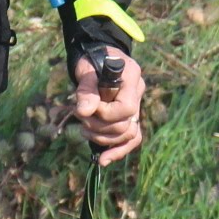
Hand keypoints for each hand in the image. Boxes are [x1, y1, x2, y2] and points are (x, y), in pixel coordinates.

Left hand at [72, 50, 145, 165]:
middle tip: (80, 118)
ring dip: (103, 138)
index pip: (126, 108)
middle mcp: (138, 93)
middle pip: (125, 125)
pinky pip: (131, 139)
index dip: (105, 114)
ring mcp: (137, 107)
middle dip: (99, 127)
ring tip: (84, 130)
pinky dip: (117, 151)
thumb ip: (86, 90)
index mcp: (132, 77)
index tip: (86, 109)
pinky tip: (102, 160)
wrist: (96, 58)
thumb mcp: (86, 71)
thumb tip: (84, 112)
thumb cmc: (91, 61)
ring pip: (128, 135)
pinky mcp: (130, 117)